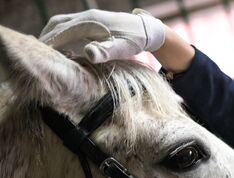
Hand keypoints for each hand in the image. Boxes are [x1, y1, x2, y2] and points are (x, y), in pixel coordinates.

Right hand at [39, 9, 164, 62]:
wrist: (145, 30)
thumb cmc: (134, 41)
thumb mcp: (122, 48)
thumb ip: (105, 51)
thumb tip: (88, 53)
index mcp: (90, 22)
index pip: (61, 31)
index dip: (50, 42)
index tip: (40, 55)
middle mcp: (86, 17)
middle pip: (57, 23)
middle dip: (46, 37)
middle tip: (39, 53)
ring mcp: (88, 19)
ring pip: (62, 23)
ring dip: (53, 35)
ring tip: (47, 52)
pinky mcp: (92, 23)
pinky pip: (70, 26)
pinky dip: (61, 35)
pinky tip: (62, 49)